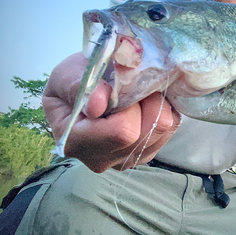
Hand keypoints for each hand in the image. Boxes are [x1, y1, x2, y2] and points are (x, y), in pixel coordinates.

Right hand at [42, 52, 180, 172]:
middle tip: (135, 84)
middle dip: (147, 102)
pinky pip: (169, 130)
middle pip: (146, 133)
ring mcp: (125, 159)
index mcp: (76, 142)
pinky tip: (146, 102)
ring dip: (157, 105)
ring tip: (139, 92)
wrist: (75, 94)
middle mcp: (101, 159)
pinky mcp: (144, 153)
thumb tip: (99, 103)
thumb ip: (78, 86)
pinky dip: (164, 111)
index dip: (130, 103)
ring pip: (162, 131)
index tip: (121, 83)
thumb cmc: (70, 83)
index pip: (122, 131)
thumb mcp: (65, 75)